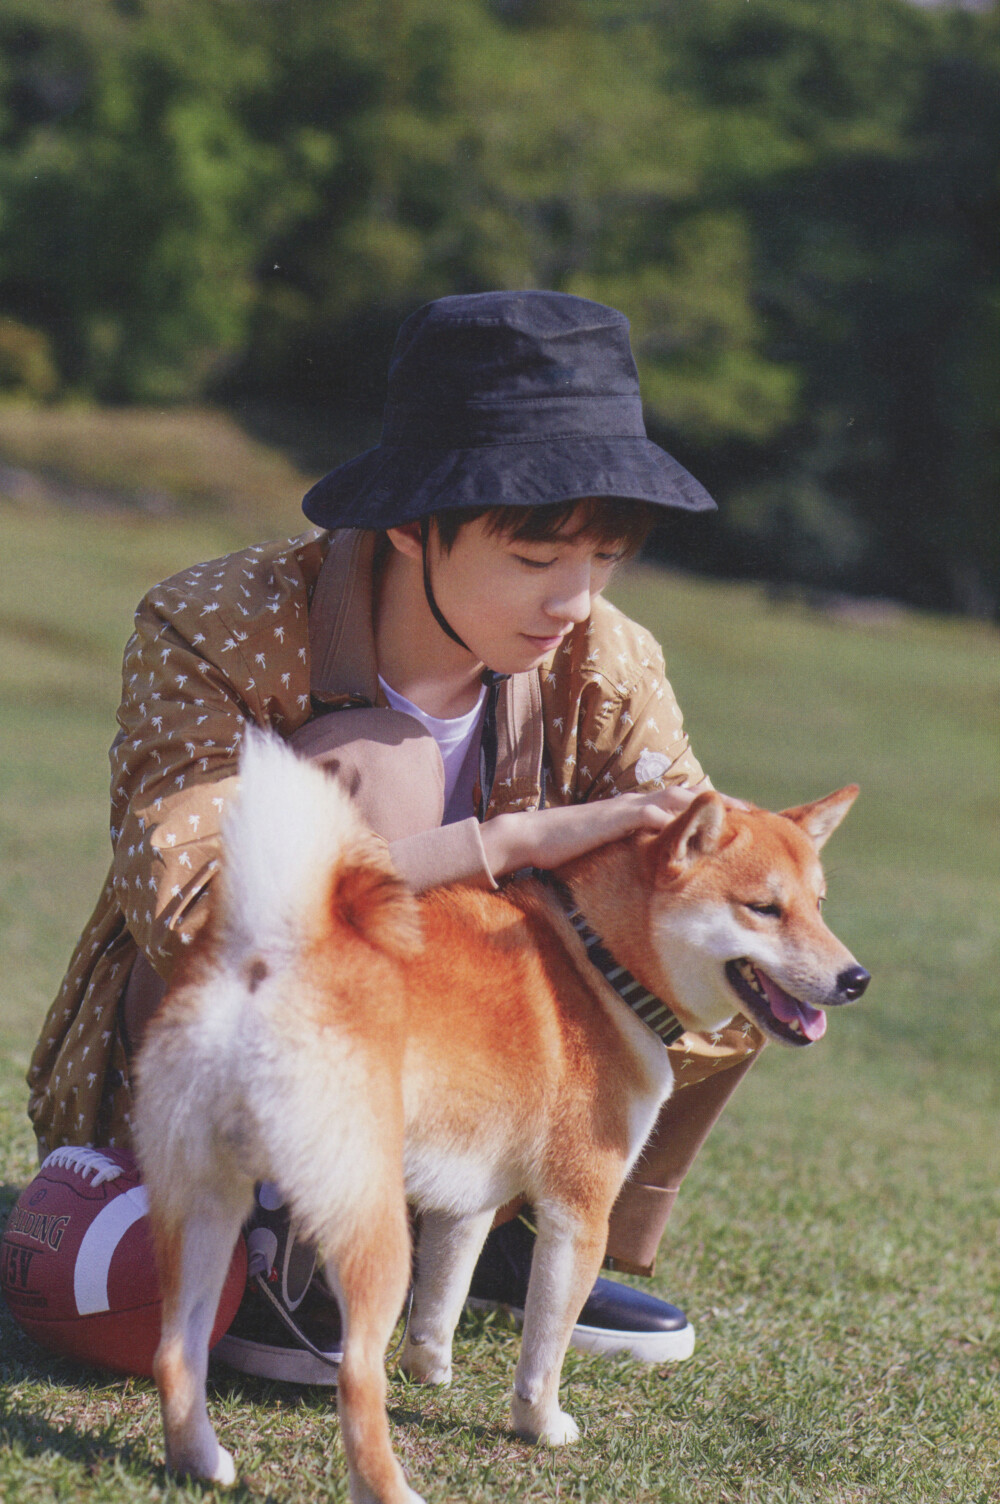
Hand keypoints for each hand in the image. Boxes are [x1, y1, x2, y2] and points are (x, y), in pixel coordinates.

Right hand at [478, 785, 747, 879]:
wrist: (528, 842)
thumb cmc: (566, 854)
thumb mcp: (614, 858)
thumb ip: (637, 859)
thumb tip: (660, 878)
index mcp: (643, 816)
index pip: (691, 810)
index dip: (723, 817)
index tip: (754, 828)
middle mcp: (642, 806)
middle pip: (697, 799)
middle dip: (732, 807)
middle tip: (767, 819)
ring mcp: (630, 808)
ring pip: (683, 799)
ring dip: (717, 806)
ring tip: (750, 817)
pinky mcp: (617, 817)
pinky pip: (657, 813)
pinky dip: (682, 817)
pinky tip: (706, 824)